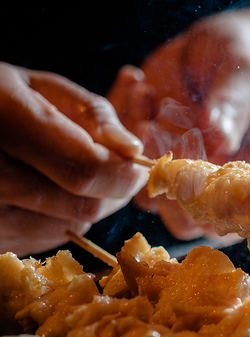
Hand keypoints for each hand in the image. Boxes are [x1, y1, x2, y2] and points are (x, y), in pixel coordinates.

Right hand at [0, 62, 147, 256]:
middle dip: (115, 190)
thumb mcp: (42, 87)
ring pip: (73, 226)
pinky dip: (63, 216)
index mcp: (5, 123)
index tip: (138, 167)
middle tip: (116, 170)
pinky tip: (48, 190)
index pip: (85, 170)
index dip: (124, 174)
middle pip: (85, 206)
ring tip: (73, 173)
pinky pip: (50, 238)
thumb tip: (134, 150)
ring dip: (90, 202)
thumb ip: (93, 115)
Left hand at [108, 14, 249, 239]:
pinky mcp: (151, 158)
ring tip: (147, 93)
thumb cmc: (243, 59)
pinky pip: (127, 165)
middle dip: (164, 179)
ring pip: (151, 196)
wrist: (213, 49)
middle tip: (155, 124)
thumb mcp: (246, 72)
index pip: (232, 213)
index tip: (191, 153)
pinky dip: (123, 129)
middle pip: (186, 221)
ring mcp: (179, 175)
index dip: (208, 200)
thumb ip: (234, 103)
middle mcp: (212, 184)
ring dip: (140, 150)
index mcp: (248, 174)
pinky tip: (140, 87)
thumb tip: (218, 137)